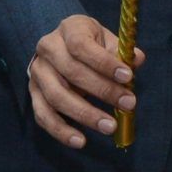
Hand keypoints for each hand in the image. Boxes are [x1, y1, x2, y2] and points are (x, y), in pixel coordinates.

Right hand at [29, 15, 138, 149]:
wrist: (61, 46)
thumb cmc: (90, 44)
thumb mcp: (106, 38)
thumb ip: (121, 50)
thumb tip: (137, 60)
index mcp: (68, 29)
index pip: (82, 45)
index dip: (104, 62)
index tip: (128, 77)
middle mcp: (48, 49)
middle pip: (71, 72)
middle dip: (102, 90)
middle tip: (128, 104)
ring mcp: (38, 73)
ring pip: (56, 97)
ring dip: (84, 114)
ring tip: (110, 126)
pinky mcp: (33, 94)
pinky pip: (44, 116)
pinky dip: (61, 131)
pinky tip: (80, 141)